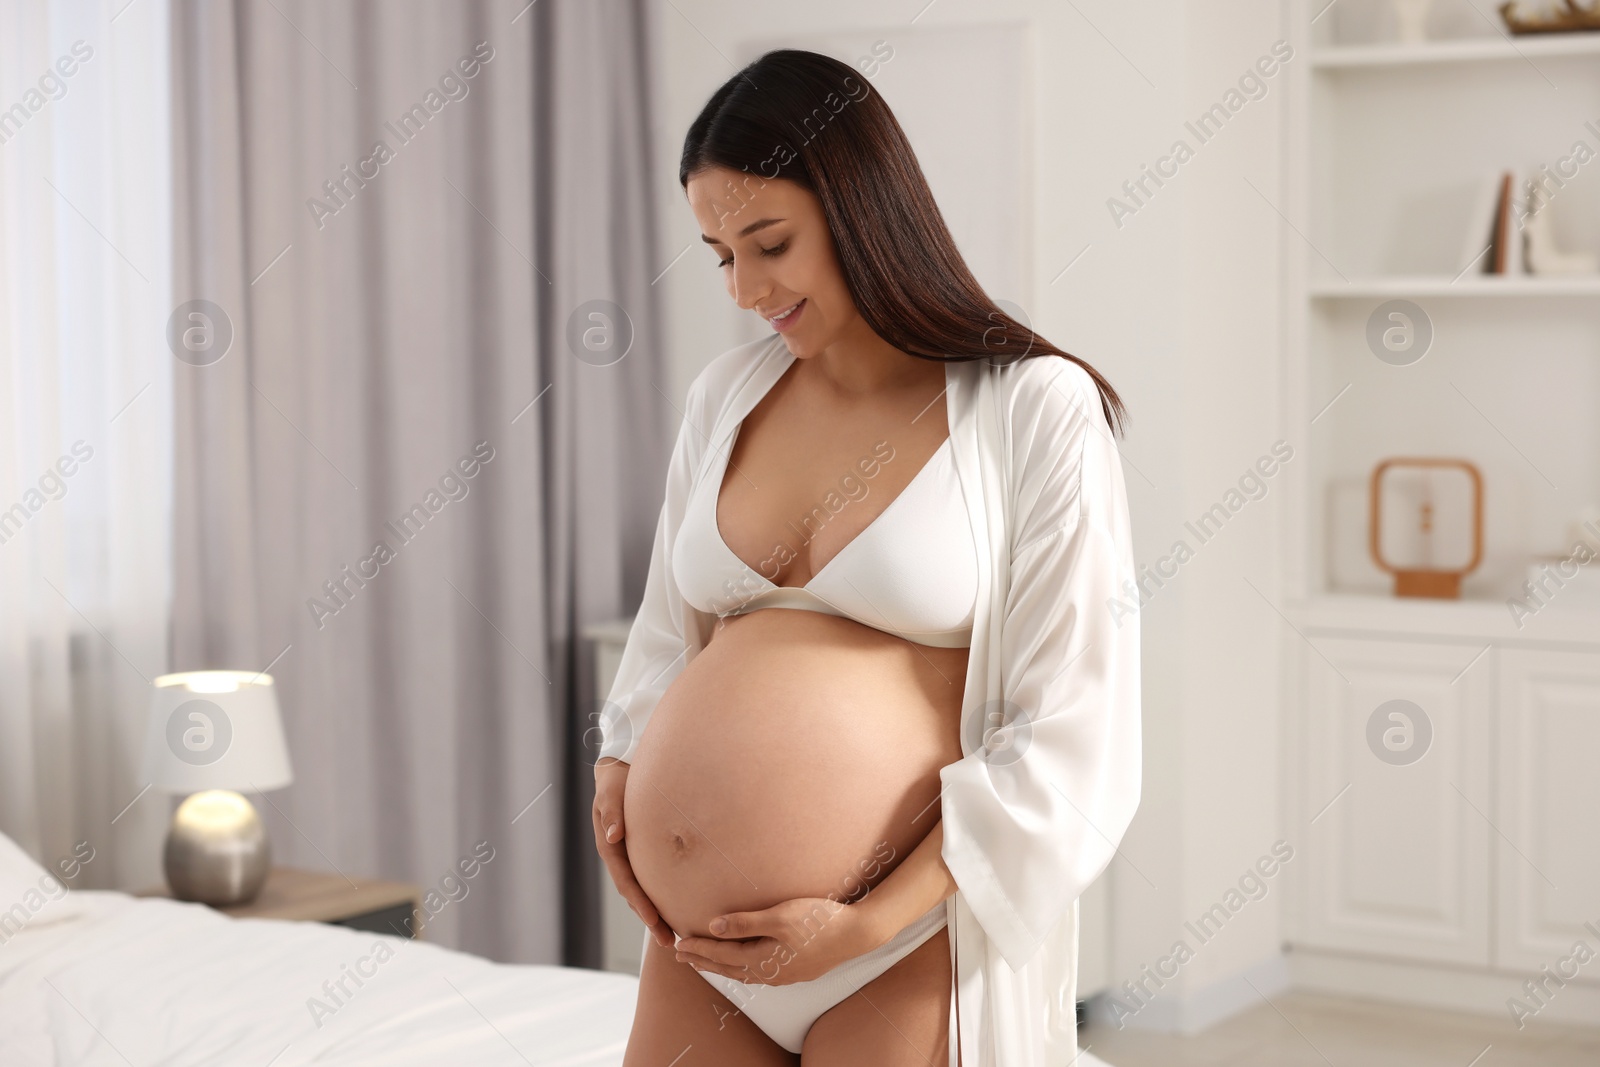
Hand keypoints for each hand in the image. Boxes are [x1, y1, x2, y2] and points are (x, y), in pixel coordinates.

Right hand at [592, 758, 674, 948]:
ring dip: (657, 914)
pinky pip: (654, 878)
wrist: (621, 767)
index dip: (641, 905)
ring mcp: (631, 856)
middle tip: (671, 943)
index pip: (627, 883)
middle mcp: (620, 856)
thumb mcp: (610, 791)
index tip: (656, 923)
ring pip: (645, 891)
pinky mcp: (643, 852)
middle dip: (652, 920)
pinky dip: (663, 896)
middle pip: (636, 895)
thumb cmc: (616, 779)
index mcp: (610, 848)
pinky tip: (680, 906)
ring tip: (676, 936)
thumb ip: (610, 811)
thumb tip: (614, 835)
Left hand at [673, 896, 884, 985]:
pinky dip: (741, 968)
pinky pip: (758, 974)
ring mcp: (784, 975)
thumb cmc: (820, 920)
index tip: (678, 944)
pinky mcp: (796, 971)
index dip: (698, 950)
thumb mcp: (780, 915)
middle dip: (703, 961)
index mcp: (763, 960)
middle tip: (680, 956)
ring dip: (720, 966)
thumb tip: (714, 926)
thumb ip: (745, 921)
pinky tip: (743, 964)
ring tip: (704, 961)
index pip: (721, 955)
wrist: (857, 934)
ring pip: (742, 974)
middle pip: (728, 968)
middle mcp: (771, 973)